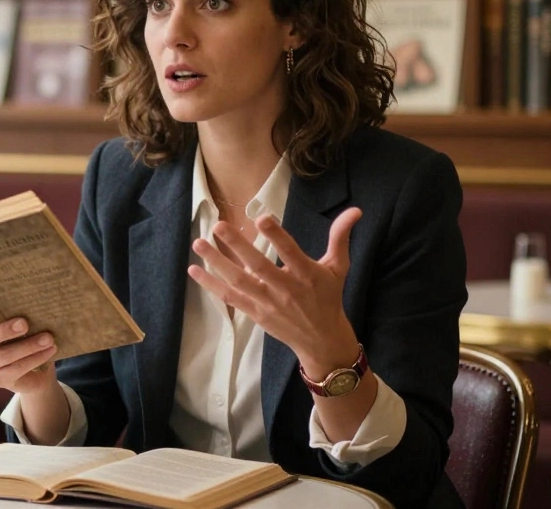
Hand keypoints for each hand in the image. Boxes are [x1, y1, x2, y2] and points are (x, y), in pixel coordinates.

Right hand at [0, 304, 57, 394]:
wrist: (35, 372)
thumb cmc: (24, 338)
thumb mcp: (18, 326)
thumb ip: (17, 316)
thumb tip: (34, 304)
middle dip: (5, 330)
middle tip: (25, 324)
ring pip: (4, 356)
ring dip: (28, 346)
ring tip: (48, 338)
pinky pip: (15, 369)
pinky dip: (35, 359)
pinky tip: (49, 351)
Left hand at [189, 208, 362, 375]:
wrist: (322, 340)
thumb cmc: (328, 297)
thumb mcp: (337, 267)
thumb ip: (340, 238)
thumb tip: (355, 210)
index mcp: (307, 275)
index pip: (290, 253)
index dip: (277, 237)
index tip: (261, 218)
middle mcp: (286, 289)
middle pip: (258, 266)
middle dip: (238, 246)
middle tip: (218, 225)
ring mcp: (268, 303)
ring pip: (239, 281)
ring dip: (216, 263)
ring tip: (198, 243)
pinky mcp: (255, 313)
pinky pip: (230, 298)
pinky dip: (211, 285)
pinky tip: (195, 270)